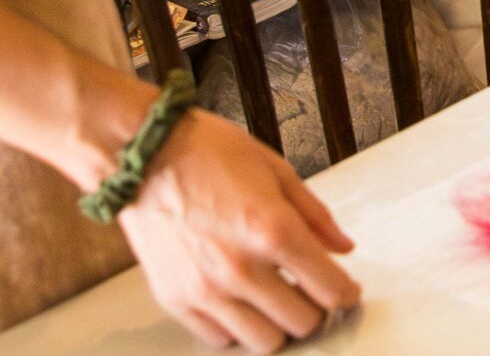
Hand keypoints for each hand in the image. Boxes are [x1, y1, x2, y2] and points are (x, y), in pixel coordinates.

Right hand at [119, 111, 359, 349]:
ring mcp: (205, 289)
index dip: (347, 294)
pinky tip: (240, 300)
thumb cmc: (205, 152)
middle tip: (311, 292)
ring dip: (278, 324)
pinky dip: (237, 326)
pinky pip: (219, 338)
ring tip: (276, 298)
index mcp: (271, 229)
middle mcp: (240, 267)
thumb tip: (343, 247)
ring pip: (263, 342)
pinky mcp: (176, 300)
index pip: (329, 289)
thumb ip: (315, 214)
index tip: (347, 292)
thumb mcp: (275, 169)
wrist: (142, 155)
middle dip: (315, 309)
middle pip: (302, 323)